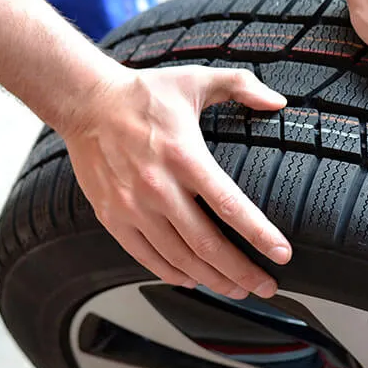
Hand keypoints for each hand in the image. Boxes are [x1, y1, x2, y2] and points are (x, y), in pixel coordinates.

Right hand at [59, 65, 291, 298]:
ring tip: (238, 289)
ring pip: (179, 257)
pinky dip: (173, 274)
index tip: (282, 254)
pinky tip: (195, 280)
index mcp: (184, 156)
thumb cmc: (144, 93)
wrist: (85, 102)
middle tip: (266, 286)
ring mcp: (132, 206)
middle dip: (241, 271)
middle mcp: (158, 187)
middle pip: (207, 244)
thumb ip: (241, 85)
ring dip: (212, 279)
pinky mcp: (112, 217)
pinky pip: (146, 257)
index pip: (229, 205)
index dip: (259, 234)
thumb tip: (279, 101)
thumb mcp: (197, 79)